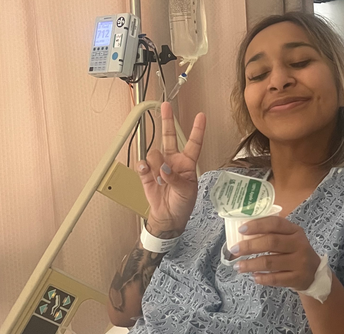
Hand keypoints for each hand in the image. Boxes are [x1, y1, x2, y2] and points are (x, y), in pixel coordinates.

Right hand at [137, 102, 204, 234]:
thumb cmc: (183, 204)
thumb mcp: (186, 192)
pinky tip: (147, 172)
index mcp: (187, 164)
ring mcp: (159, 166)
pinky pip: (143, 164)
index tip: (201, 116)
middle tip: (165, 106)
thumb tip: (164, 168)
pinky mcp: (147, 174)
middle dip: (167, 121)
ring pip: (154, 153)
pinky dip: (144, 168)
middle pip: (169, 137)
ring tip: (161, 179)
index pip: (194, 144)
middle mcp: (173, 161)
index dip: (197, 130)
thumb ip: (175, 179)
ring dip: (157, 165)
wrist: (168, 218)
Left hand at [231, 216, 320, 289]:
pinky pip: (276, 279)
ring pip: (270, 262)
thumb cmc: (295, 252)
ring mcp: (299, 262)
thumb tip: (242, 233)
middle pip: (271, 242)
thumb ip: (272, 234)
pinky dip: (262, 278)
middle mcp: (299, 245)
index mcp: (295, 231)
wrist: (314, 273)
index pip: (275, 223)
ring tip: (238, 266)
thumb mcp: (289, 238)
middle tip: (234, 250)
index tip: (241, 230)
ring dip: (251, 264)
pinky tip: (254, 277)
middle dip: (249, 246)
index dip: (257, 225)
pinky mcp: (297, 278)